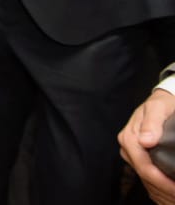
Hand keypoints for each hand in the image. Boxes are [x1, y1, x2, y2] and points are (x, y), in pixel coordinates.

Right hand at [120, 88, 174, 203]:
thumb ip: (152, 122)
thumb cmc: (162, 103)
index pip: (143, 166)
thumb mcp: (158, 107)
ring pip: (144, 179)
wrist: (162, 101)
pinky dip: (157, 190)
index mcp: (129, 137)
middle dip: (162, 190)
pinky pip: (145, 177)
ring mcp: (132, 153)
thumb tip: (145, 141)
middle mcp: (127, 147)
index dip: (160, 181)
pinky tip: (167, 195)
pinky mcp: (138, 157)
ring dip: (160, 193)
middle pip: (144, 175)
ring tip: (174, 198)